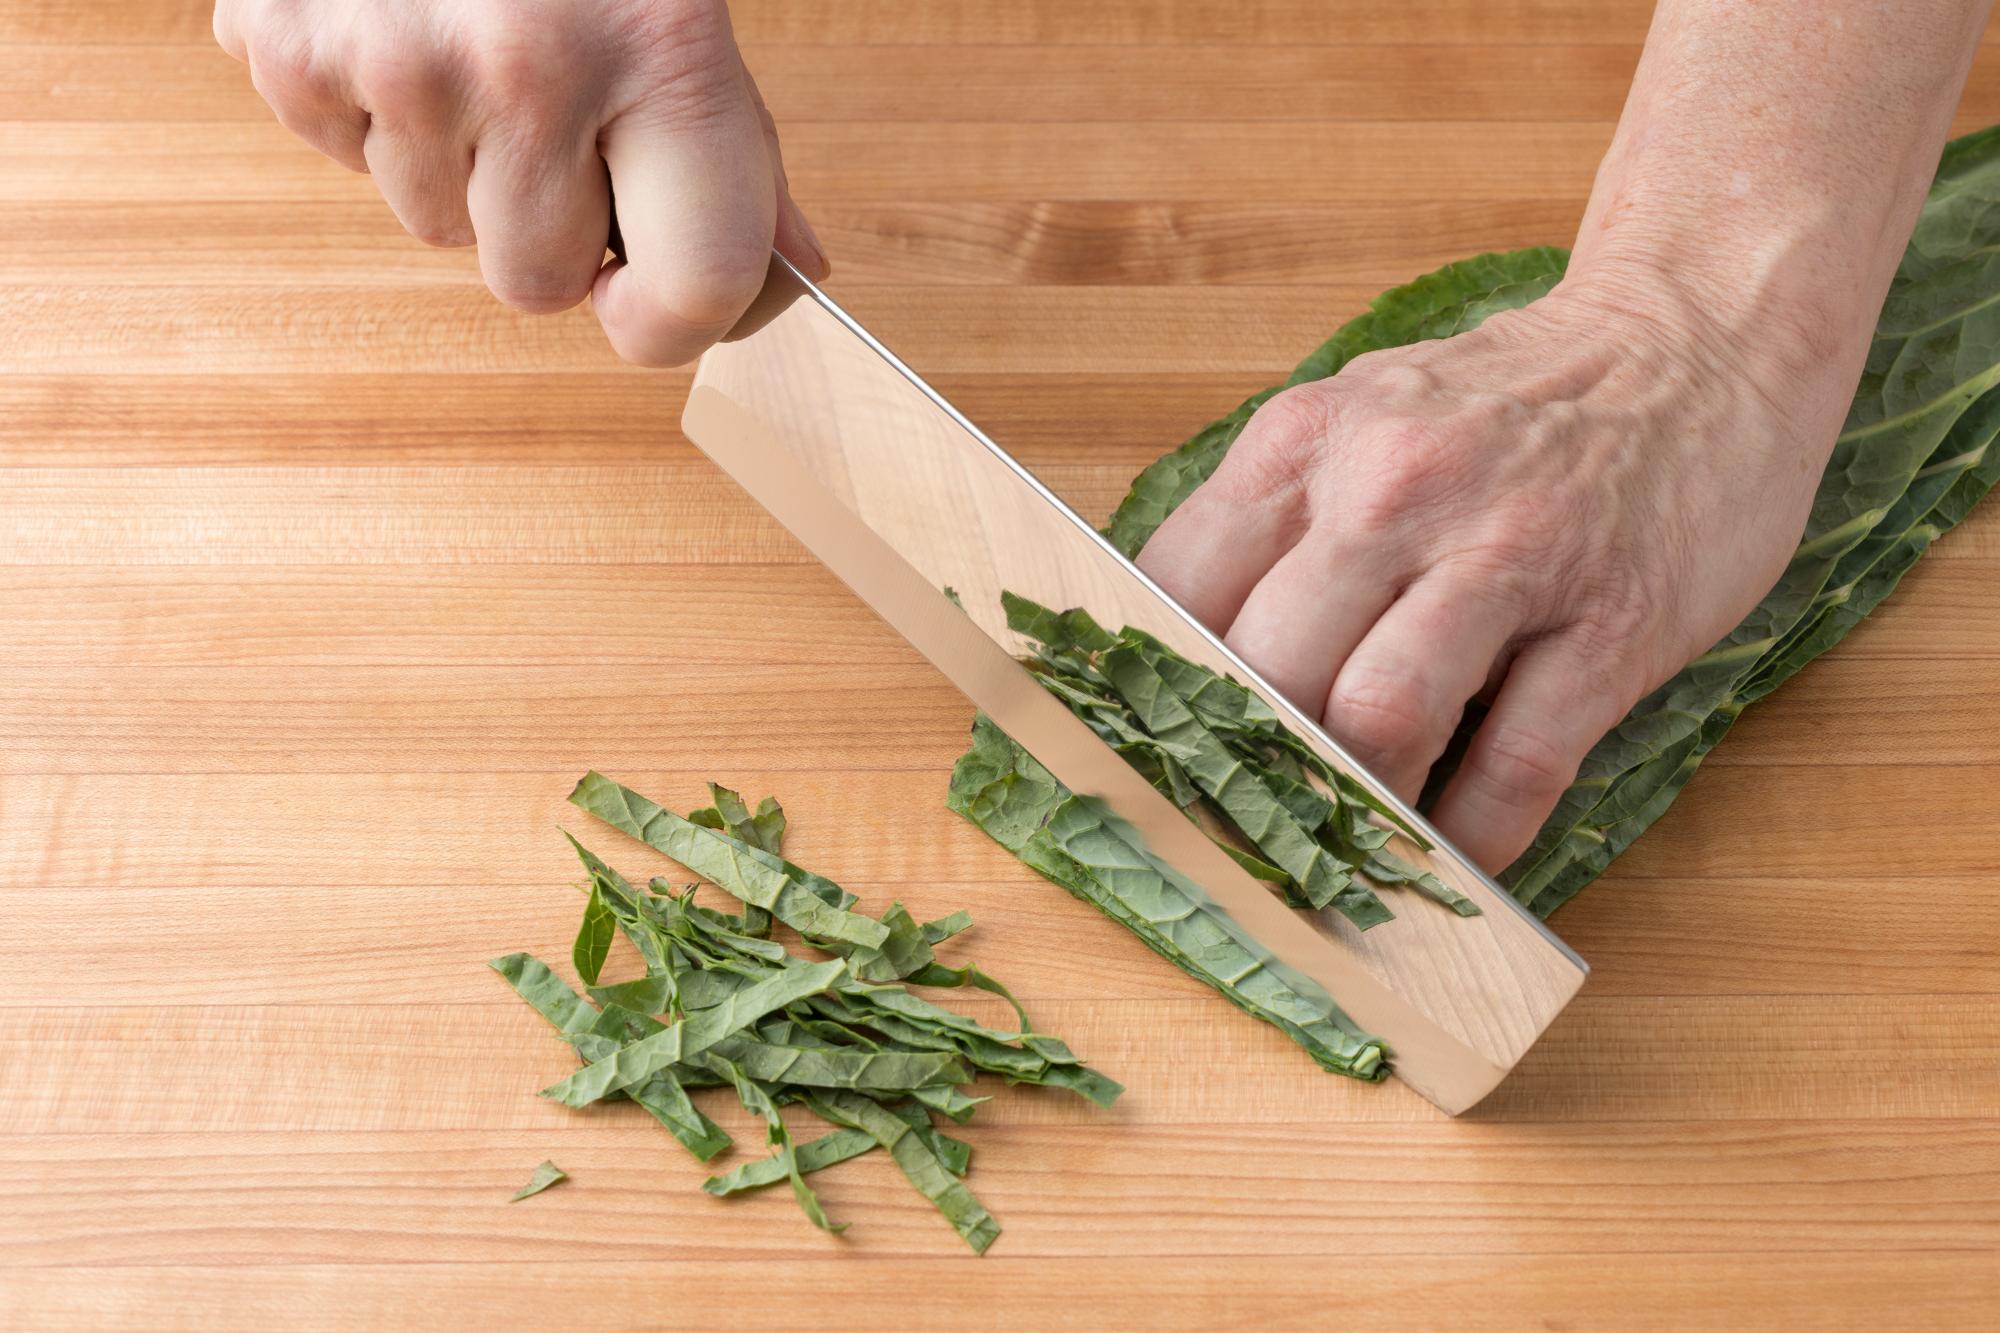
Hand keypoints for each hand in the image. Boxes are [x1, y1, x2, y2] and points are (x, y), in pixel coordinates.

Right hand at [214, 0, 823, 365]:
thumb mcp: (689, 21)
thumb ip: (739, 159)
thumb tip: (791, 275)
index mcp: (663, 55)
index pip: (690, 293)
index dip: (671, 321)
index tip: (652, 293)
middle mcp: (527, 63)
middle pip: (537, 284)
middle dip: (550, 228)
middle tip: (554, 116)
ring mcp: (395, 56)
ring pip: (437, 230)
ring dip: (462, 169)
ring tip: (476, 50)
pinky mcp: (285, 41)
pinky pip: (347, 162)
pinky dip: (378, 118)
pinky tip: (409, 31)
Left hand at [1136, 273, 1846, 870]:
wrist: (1699, 334)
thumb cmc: (1508, 404)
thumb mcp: (1360, 420)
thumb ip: (1272, 524)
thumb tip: (1176, 661)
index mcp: (1306, 443)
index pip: (1176, 593)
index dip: (1152, 698)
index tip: (1153, 762)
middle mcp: (1392, 489)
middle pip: (1270, 669)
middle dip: (1255, 766)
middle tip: (1256, 824)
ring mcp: (1509, 553)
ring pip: (1381, 717)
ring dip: (1360, 805)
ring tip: (1353, 845)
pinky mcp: (1614, 622)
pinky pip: (1519, 763)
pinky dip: (1476, 836)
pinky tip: (1456, 859)